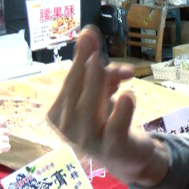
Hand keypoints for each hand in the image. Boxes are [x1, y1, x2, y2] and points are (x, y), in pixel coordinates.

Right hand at [47, 27, 167, 186]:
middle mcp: (69, 128)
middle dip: (85, 66)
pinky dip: (121, 111)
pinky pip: (115, 128)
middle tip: (94, 43)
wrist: (128, 156)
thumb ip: (100, 69)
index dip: (80, 58)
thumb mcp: (103, 93)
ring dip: (98, 85)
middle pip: (76, 93)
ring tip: (105, 65)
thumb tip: (90, 35)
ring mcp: (90, 141)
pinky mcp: (114, 148)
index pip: (70, 82)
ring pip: (90, 109)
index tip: (89, 32)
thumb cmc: (108, 120)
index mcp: (59, 113)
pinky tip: (128, 95)